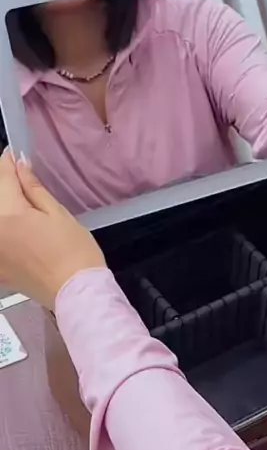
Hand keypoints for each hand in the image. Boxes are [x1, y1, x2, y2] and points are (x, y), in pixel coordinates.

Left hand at [0, 151, 105, 310]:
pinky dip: (8, 230)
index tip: (15, 155)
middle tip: (22, 181)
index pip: (2, 177)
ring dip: (7, 208)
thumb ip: (34, 189)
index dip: (8, 163)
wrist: (76, 294)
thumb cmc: (74, 251)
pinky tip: (23, 232)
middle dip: (7, 187)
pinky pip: (1, 240)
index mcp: (8, 214)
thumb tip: (19, 167)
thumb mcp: (58, 214)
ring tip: (25, 208)